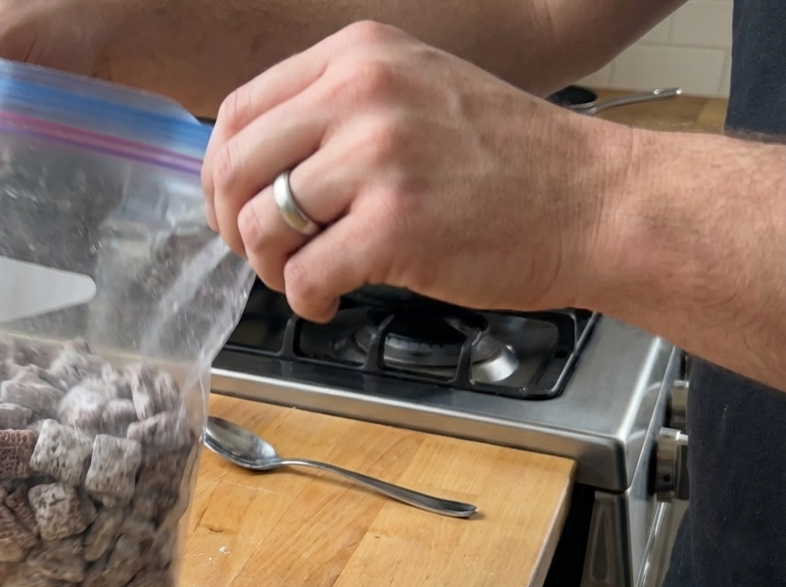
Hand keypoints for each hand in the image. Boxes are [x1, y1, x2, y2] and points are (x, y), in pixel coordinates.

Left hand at [202, 21, 629, 321]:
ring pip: (262, 224)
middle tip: (261, 251)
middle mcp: (363, 94)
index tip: (232, 204)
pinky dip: (305, 299)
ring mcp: (378, 158)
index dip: (221, 171)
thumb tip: (253, 165)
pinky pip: (304, 274)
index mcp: (360, 56)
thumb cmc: (509, 160)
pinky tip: (329, 299)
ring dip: (269, 265)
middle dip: (233, 222)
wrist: (597, 202)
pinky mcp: (394, 226)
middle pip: (238, 167)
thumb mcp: (416, 92)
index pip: (240, 111)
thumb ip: (336, 113)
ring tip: (303, 276)